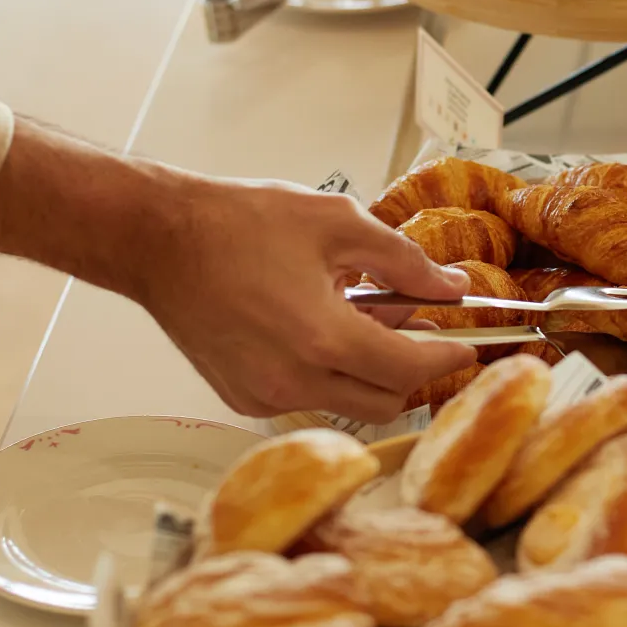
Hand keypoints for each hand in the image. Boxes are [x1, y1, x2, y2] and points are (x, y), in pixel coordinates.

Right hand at [131, 180, 478, 421]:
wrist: (158, 239)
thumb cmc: (235, 224)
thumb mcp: (337, 224)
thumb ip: (403, 260)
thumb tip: (449, 286)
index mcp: (322, 340)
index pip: (411, 369)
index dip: (448, 357)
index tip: (468, 344)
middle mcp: (292, 381)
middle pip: (385, 400)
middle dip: (411, 367)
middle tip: (417, 325)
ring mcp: (263, 396)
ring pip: (346, 402)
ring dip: (369, 369)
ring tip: (361, 314)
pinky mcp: (242, 397)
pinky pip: (306, 397)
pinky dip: (327, 372)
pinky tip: (319, 326)